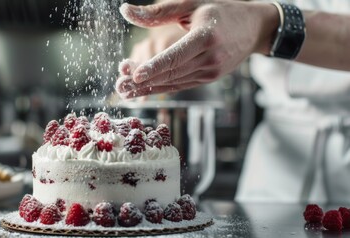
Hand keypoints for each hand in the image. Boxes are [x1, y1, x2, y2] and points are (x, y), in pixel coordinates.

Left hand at [116, 0, 277, 97]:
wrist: (254, 27)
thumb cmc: (220, 10)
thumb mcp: (191, 3)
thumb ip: (158, 11)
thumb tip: (125, 11)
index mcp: (206, 36)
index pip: (176, 55)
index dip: (154, 67)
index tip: (134, 75)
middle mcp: (210, 57)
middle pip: (172, 73)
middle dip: (144, 82)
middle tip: (120, 86)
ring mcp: (211, 71)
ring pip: (175, 82)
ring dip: (149, 88)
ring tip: (126, 92)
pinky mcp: (210, 78)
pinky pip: (182, 84)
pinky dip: (163, 87)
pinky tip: (145, 90)